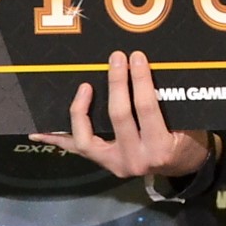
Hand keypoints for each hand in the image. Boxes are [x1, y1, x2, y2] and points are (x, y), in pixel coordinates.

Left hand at [30, 51, 213, 179]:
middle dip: (118, 83)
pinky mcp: (103, 164)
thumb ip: (167, 103)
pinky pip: (78, 149)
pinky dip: (57, 139)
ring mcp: (114, 165)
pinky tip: (38, 131)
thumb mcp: (187, 123)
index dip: (140, 80)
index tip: (136, 57)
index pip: (146, 108)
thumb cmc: (188, 139)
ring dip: (81, 110)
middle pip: (118, 116)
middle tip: (116, 58)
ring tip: (84, 87)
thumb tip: (145, 69)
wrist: (183, 167)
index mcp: (159, 148)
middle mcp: (135, 160)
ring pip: (86, 137)